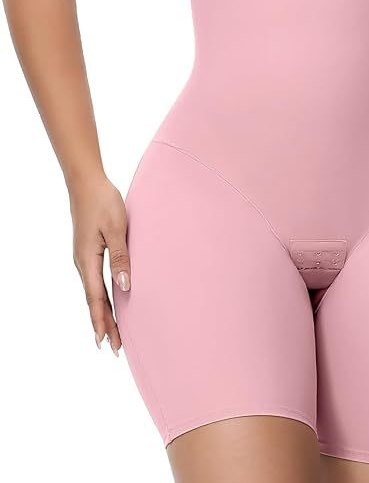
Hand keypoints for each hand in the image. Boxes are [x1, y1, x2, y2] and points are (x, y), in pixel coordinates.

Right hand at [70, 175, 130, 354]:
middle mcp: (82, 262)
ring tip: (110, 332)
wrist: (86, 181)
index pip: (96, 299)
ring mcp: (83, 257)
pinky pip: (94, 280)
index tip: (106, 343)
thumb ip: (121, 258)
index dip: (102, 321)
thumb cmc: (103, 201)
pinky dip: (100, 296)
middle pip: (93, 300)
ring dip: (102, 312)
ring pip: (93, 292)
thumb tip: (125, 287)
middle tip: (113, 348)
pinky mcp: (88, 250)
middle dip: (103, 324)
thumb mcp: (116, 228)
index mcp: (87, 260)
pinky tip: (107, 301)